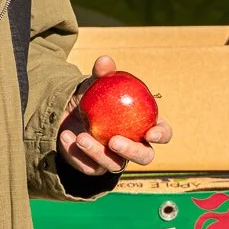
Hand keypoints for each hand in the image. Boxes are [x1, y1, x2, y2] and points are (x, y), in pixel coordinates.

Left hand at [58, 55, 172, 175]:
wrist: (67, 113)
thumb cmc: (92, 97)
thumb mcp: (95, 84)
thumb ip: (102, 74)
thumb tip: (104, 61)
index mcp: (144, 124)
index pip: (162, 133)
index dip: (161, 134)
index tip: (151, 133)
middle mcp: (133, 145)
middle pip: (145, 157)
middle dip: (132, 152)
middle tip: (114, 141)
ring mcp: (115, 158)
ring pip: (115, 165)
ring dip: (98, 152)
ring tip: (80, 137)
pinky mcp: (94, 167)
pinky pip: (89, 167)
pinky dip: (76, 154)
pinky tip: (66, 137)